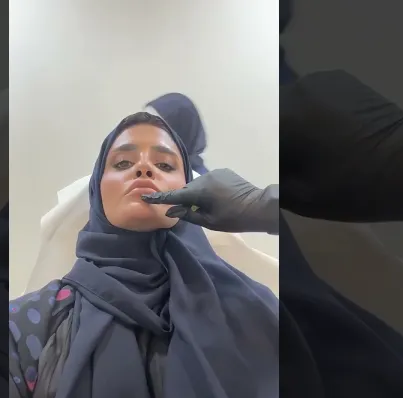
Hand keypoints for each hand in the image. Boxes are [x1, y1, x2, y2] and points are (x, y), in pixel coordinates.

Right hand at [141, 168, 278, 233]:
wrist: (258, 206)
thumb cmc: (233, 218)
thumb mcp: (209, 221)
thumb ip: (188, 214)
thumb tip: (170, 211)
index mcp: (200, 191)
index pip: (174, 195)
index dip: (159, 197)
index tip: (145, 196)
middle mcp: (204, 178)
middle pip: (187, 188)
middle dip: (185, 198)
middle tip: (190, 210)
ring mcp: (214, 173)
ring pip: (198, 184)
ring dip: (197, 193)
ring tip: (207, 204)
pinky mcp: (222, 172)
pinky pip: (208, 180)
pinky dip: (207, 188)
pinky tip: (216, 197)